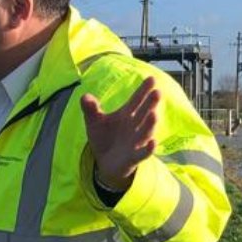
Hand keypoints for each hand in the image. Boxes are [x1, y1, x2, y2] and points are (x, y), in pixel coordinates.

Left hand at [80, 76, 159, 191]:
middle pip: (144, 113)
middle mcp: (134, 126)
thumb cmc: (104, 139)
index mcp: (126, 115)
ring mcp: (136, 142)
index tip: (151, 78)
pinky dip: (148, 149)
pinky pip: (143, 153)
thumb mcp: (94, 122)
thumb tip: (84, 96)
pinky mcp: (134, 157)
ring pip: (145, 131)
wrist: (105, 163)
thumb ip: (90, 109)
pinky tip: (153, 142)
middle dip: (150, 103)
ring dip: (150, 124)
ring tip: (153, 114)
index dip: (143, 90)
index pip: (136, 100)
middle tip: (157, 92)